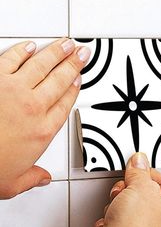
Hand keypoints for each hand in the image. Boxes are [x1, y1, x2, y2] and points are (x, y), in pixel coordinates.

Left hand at [0, 38, 90, 198]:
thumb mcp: (13, 183)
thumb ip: (33, 177)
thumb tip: (43, 178)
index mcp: (43, 130)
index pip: (66, 103)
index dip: (75, 87)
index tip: (80, 78)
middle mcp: (33, 107)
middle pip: (61, 79)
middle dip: (74, 63)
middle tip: (82, 53)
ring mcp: (14, 91)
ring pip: (43, 65)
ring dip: (57, 52)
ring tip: (67, 44)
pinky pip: (12, 60)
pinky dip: (23, 51)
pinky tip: (31, 46)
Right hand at [95, 153, 160, 226]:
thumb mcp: (140, 189)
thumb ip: (140, 172)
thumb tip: (139, 160)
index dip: (148, 172)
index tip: (136, 167)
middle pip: (143, 192)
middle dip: (128, 189)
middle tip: (125, 191)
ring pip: (127, 203)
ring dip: (117, 203)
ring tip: (116, 209)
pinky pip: (118, 216)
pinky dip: (111, 216)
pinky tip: (111, 221)